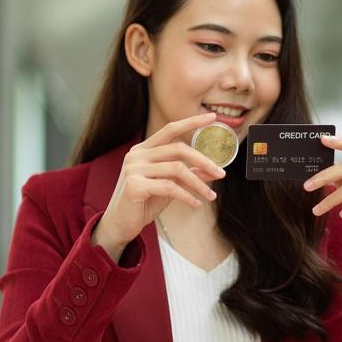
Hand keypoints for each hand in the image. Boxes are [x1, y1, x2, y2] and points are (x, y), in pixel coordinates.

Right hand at [91, 112, 225, 260]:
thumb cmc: (144, 203)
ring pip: (177, 169)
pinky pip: (169, 187)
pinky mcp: (134, 186)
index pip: (170, 129)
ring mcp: (134, 169)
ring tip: (210, 196)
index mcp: (144, 149)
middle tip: (221, 173)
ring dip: (198, 184)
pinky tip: (196, 204)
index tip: (212, 117)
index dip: (192, 122)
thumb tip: (212, 170)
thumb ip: (187, 174)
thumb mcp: (169, 185)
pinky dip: (186, 196)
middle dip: (203, 161)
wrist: (120, 224)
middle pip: (178, 149)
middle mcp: (137, 155)